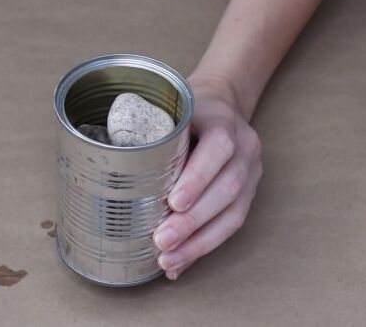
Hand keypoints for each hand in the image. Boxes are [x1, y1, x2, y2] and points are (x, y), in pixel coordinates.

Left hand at [153, 74, 262, 279]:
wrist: (223, 104)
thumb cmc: (187, 111)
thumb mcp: (171, 113)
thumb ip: (155, 139)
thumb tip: (114, 180)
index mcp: (224, 121)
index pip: (218, 148)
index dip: (197, 178)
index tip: (172, 203)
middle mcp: (245, 147)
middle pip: (227, 187)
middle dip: (193, 220)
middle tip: (162, 241)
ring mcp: (251, 171)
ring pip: (234, 212)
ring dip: (200, 241)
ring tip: (169, 259)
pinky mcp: (249, 192)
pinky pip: (232, 223)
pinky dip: (205, 245)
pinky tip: (182, 261)